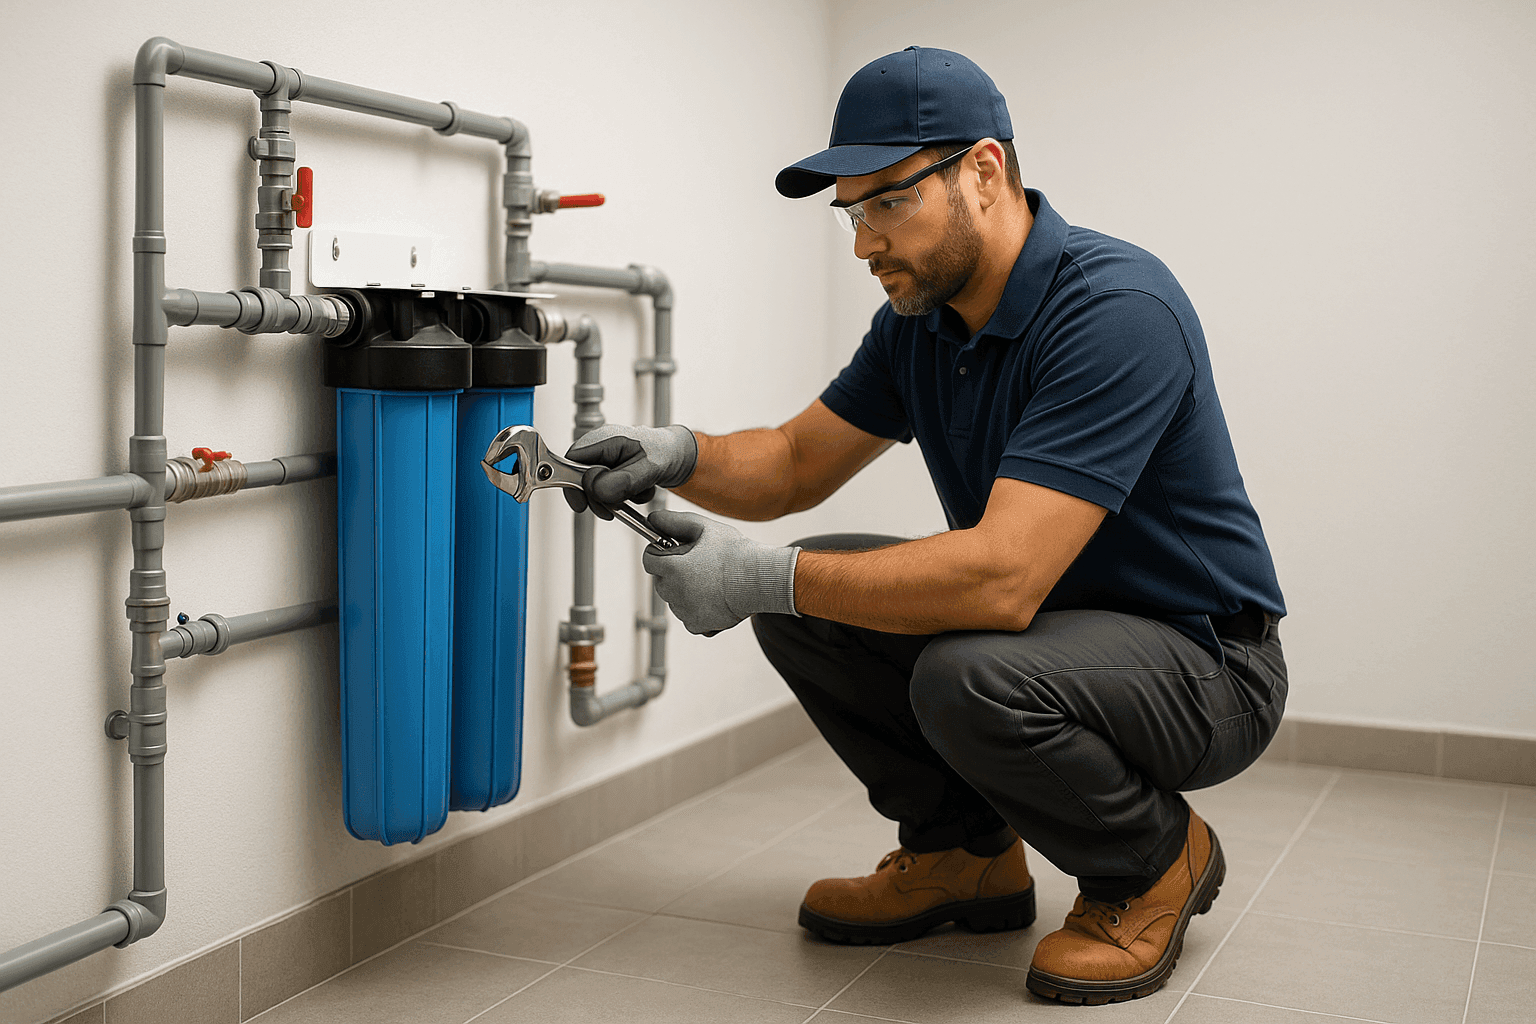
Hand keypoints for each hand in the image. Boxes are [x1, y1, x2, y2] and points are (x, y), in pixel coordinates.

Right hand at [563, 424, 697, 519]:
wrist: (679, 455)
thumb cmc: (665, 452)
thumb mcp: (648, 468)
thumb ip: (622, 480)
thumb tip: (597, 489)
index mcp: (605, 440)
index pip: (572, 460)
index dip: (572, 484)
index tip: (581, 504)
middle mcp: (602, 448)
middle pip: (581, 477)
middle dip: (596, 497)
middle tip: (611, 509)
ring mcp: (606, 460)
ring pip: (594, 487)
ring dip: (613, 498)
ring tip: (636, 493)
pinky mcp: (613, 471)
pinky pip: (607, 490)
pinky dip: (622, 497)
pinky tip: (638, 491)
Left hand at [642, 509, 799, 635]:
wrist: (761, 579)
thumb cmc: (735, 552)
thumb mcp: (703, 527)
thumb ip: (672, 521)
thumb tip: (652, 519)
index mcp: (671, 568)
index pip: (648, 559)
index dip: (659, 551)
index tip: (673, 549)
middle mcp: (674, 592)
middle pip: (660, 580)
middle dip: (671, 571)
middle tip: (696, 563)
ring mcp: (685, 612)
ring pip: (673, 599)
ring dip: (683, 590)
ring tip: (709, 580)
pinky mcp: (697, 625)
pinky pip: (687, 617)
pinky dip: (695, 609)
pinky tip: (713, 597)